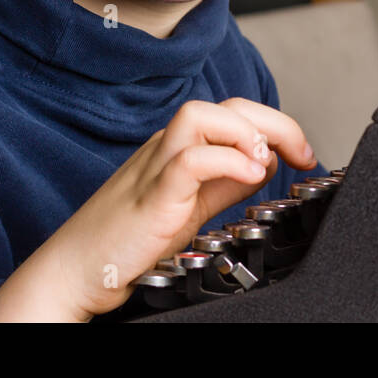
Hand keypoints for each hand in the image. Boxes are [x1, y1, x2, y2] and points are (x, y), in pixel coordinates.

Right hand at [45, 97, 316, 319]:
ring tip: (264, 162)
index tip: (304, 154)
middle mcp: (167, 147)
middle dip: (275, 122)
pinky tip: (250, 178)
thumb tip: (263, 165)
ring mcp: (155, 167)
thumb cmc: (124, 241)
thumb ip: (226, 184)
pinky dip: (226, 161)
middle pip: (227, 105)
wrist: (72, 272)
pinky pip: (189, 160)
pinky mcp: (150, 195)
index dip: (278, 126)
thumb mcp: (190, 207)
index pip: (235, 113)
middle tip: (302, 154)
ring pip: (201, 114)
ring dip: (244, 131)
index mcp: (179, 148)